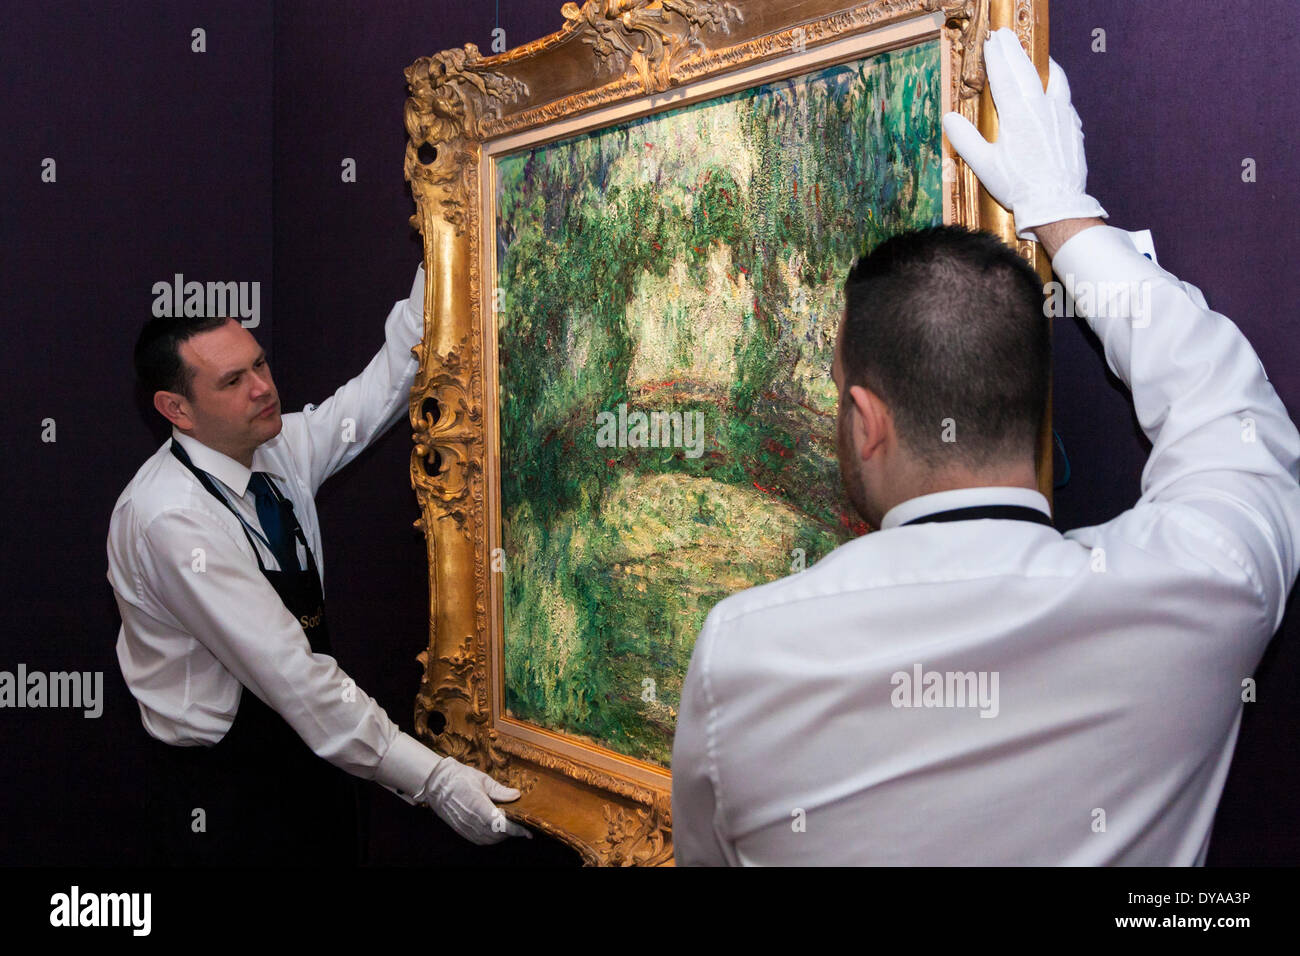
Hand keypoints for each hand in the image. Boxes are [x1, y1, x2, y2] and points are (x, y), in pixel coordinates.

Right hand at [421, 755, 531, 844]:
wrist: (436, 783)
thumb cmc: (460, 777)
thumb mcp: (483, 780)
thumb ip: (500, 790)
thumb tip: (516, 795)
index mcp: (478, 806)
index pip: (501, 824)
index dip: (516, 830)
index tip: (527, 831)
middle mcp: (471, 820)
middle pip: (497, 834)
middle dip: (511, 832)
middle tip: (521, 825)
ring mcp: (465, 827)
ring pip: (488, 839)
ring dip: (501, 836)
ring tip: (510, 827)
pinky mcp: (461, 830)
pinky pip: (479, 839)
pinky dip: (490, 838)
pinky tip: (496, 830)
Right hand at [941, 28, 1105, 238]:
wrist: (1056, 204)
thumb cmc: (1018, 186)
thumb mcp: (984, 165)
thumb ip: (966, 139)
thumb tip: (949, 118)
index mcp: (1017, 113)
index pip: (1004, 76)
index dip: (996, 57)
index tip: (990, 42)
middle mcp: (1042, 107)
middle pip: (1027, 70)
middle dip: (1014, 51)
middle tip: (1005, 37)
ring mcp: (1061, 115)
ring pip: (1054, 78)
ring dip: (1043, 64)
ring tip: (1036, 57)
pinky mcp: (1073, 126)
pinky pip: (1065, 99)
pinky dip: (1056, 88)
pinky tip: (1053, 92)